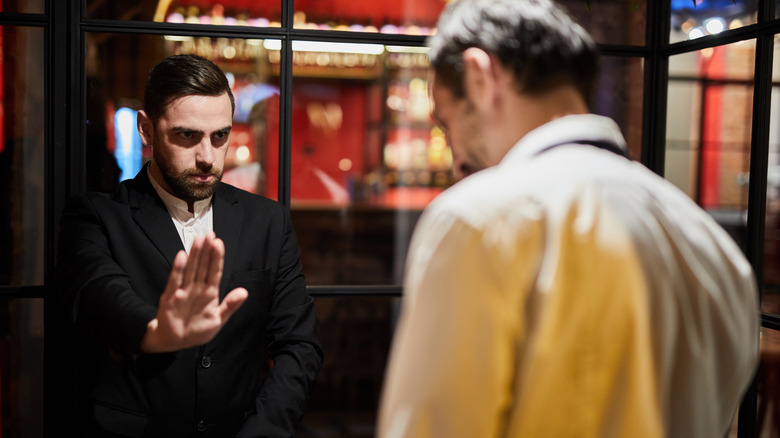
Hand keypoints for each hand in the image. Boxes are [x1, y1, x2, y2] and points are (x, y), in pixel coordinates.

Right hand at [141, 231, 247, 352]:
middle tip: (209, 234)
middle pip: (202, 266)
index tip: (219, 243)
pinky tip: (182, 256)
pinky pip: (175, 281)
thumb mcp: (218, 319)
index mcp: (209, 292)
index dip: (217, 257)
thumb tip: (244, 292)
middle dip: (206, 250)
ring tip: (198, 240)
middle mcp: (196, 288)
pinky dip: (178, 269)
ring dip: (194, 255)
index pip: (214, 271)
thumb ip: (230, 305)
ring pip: (190, 269)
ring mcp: (183, 291)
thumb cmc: (197, 329)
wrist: (176, 341)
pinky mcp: (171, 298)